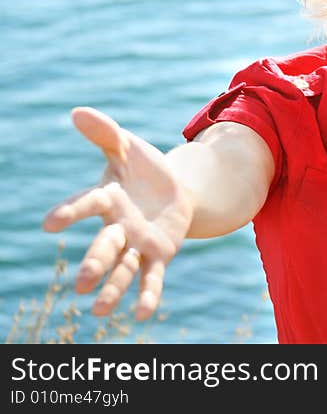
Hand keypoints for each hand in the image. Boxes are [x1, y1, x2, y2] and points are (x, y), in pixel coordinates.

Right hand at [43, 107, 193, 320]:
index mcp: (107, 197)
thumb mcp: (129, 146)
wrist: (176, 189)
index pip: (87, 204)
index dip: (70, 212)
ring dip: (113, 287)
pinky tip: (140, 314)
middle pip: (105, 245)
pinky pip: (151, 277)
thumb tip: (77, 112)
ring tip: (101, 310)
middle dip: (95, 263)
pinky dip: (147, 295)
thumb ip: (106, 134)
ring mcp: (137, 243)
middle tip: (83, 283)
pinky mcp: (158, 254)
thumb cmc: (144, 168)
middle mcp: (117, 226)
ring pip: (123, 267)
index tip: (50, 223)